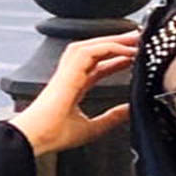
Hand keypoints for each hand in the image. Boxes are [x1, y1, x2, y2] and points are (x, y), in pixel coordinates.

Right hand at [9, 30, 138, 156]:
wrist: (36, 137)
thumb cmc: (55, 134)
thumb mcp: (92, 128)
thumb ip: (111, 118)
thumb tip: (129, 111)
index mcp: (74, 86)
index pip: (98, 66)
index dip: (116, 60)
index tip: (134, 58)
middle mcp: (71, 75)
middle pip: (96, 51)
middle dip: (118, 43)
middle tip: (139, 40)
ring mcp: (68, 71)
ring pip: (93, 45)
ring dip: (114, 40)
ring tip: (135, 38)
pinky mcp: (67, 71)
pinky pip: (91, 51)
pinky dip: (109, 47)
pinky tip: (126, 50)